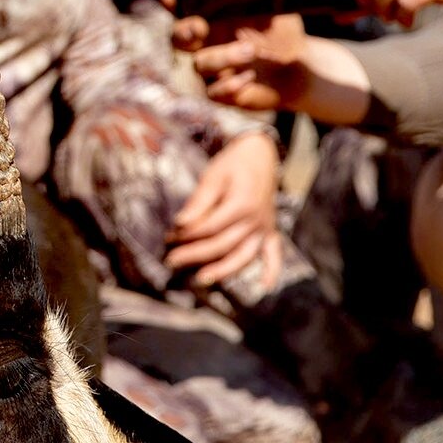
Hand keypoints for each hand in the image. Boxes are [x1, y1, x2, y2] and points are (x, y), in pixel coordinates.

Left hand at [166, 133, 283, 294]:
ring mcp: (265, 228)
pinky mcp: (271, 231)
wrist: (260, 154)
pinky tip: (266, 287)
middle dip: (195, 254)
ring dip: (224, 271)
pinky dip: (272, 271)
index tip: (168, 238)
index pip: (209, 228)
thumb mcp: (213, 176)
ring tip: (202, 279)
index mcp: (242, 204)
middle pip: (223, 244)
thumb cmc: (233, 164)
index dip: (186, 235)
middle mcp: (256, 220)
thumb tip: (180, 223)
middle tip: (171, 261)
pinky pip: (274, 254)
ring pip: (244, 256)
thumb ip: (199, 202)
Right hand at [171, 12, 308, 112]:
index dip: (170, 7)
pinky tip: (249, 76)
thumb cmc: (283, 35)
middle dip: (182, 33)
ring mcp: (212, 72)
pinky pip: (213, 92)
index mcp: (213, 24)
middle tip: (199, 28)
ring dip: (221, 57)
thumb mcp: (273, 12)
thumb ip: (257, 0)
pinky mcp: (222, 95)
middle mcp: (206, 47)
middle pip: (177, 41)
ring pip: (198, 65)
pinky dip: (228, 84)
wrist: (299, 67)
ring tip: (251, 50)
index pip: (183, 13)